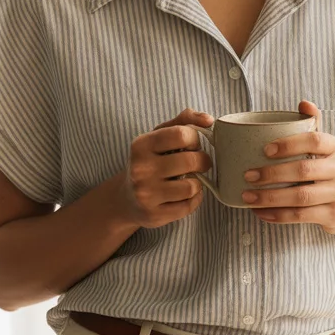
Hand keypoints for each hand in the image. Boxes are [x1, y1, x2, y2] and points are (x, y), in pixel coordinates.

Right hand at [117, 108, 213, 228]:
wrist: (126, 199)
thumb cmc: (150, 162)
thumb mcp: (159, 137)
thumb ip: (183, 121)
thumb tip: (208, 120)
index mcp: (141, 145)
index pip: (181, 134)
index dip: (195, 139)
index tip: (193, 145)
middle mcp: (140, 169)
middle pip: (190, 161)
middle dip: (203, 161)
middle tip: (201, 163)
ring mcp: (146, 194)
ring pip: (192, 186)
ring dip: (198, 182)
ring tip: (191, 179)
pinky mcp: (154, 215)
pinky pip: (189, 206)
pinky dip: (194, 199)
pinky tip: (186, 195)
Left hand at [241, 100, 334, 235]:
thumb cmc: (326, 171)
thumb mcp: (323, 147)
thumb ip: (312, 125)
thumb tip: (304, 102)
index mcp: (334, 148)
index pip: (314, 140)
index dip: (289, 144)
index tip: (265, 149)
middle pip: (304, 170)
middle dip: (272, 174)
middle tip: (248, 176)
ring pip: (301, 197)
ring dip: (270, 198)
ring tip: (247, 197)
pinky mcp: (332, 215)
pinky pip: (301, 216)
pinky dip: (277, 215)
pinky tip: (260, 212)